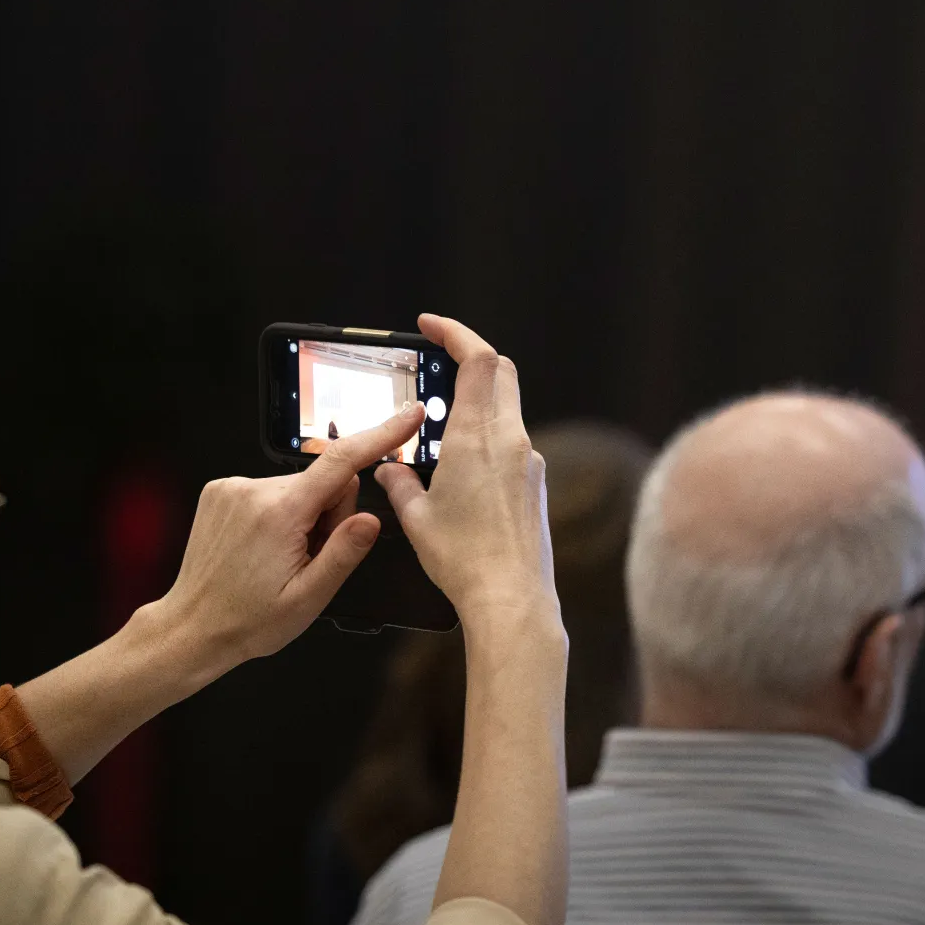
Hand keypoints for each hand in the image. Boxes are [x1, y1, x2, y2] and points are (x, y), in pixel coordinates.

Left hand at [156, 401, 428, 669]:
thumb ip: (344, 553)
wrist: (193, 627)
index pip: (343, 462)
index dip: (382, 435)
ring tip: (280, 559)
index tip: (409, 416)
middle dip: (328, 516)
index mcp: (280, 514)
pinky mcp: (220, 491)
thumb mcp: (308, 598)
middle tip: (308, 558)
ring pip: (297, 487)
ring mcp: (232, 488)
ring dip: (300, 518)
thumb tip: (373, 519)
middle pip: (323, 482)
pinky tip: (261, 548)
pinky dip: (276, 515)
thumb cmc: (248, 620)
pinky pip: (270, 490)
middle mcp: (253, 490)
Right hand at [377, 314, 556, 622]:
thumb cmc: (465, 560)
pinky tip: (461, 464)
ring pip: (507, 407)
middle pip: (500, 372)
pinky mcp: (535, 484)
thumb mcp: (415, 517)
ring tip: (441, 422)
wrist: (511, 599)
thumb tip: (389, 468)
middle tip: (439, 359)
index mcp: (478, 437)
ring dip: (477, 400)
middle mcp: (511, 440)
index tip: (431, 325)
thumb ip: (398, 482)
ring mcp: (529, 461)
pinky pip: (512, 442)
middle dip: (470, 357)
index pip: (477, 359)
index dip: (455, 332)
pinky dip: (487, 435)